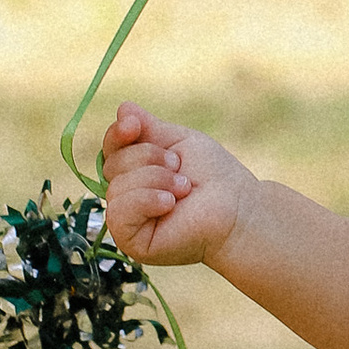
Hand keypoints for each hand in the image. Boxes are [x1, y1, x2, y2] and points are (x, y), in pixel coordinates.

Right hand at [102, 102, 255, 268]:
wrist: (238, 207)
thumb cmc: (214, 176)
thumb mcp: (180, 143)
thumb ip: (149, 128)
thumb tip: (123, 107)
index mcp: (136, 172)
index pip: (110, 149)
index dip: (117, 134)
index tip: (133, 124)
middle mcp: (128, 196)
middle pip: (112, 164)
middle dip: (149, 158)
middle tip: (180, 168)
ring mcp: (129, 220)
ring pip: (116, 187)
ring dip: (155, 180)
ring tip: (184, 188)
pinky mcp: (132, 241)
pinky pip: (119, 213)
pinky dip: (145, 201)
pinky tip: (170, 203)